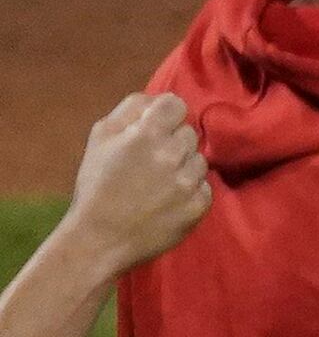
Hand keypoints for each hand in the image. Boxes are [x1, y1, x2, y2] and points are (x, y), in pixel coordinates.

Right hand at [61, 92, 209, 271]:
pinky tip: (168, 199)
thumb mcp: (101, 137)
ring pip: (199, 159)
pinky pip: (204, 186)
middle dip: (172, 141)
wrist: (103, 237)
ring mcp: (189, 182)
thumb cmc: (97, 184)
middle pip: (188, 133)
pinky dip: (190, 190)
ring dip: (183, 166)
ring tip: (158, 182)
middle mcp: (173, 155)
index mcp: (146, 134)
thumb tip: (156, 99)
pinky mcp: (200, 205)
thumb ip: (130, 110)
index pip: (176, 104)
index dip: (165, 114)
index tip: (156, 127)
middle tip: (151, 160)